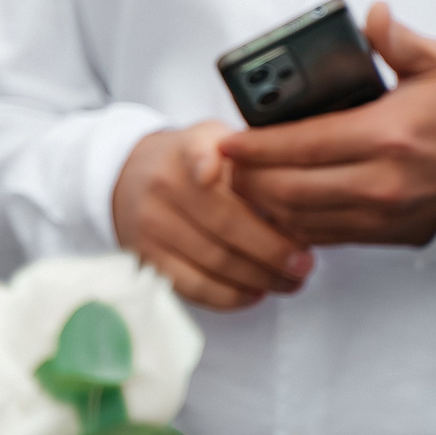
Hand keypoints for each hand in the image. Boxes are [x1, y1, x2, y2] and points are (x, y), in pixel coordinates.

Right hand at [112, 121, 312, 309]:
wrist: (131, 179)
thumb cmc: (191, 164)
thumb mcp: (214, 138)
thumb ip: (250, 153)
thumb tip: (298, 187)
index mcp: (185, 150)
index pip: (193, 153)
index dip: (202, 162)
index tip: (209, 173)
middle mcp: (163, 185)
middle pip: (224, 224)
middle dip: (272, 250)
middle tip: (304, 263)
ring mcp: (152, 224)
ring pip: (214, 261)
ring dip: (261, 278)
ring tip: (291, 281)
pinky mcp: (148, 258)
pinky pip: (195, 286)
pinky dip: (231, 296)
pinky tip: (255, 292)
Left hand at [218, 2, 435, 246]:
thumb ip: (400, 41)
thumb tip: (373, 15)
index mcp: (386, 135)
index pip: (304, 144)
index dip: (257, 146)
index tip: (228, 140)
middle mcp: (380, 180)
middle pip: (290, 188)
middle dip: (248, 177)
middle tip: (225, 162)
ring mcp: (380, 213)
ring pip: (300, 217)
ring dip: (263, 202)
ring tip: (242, 180)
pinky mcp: (382, 234)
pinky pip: (321, 235)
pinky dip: (289, 223)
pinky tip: (274, 203)